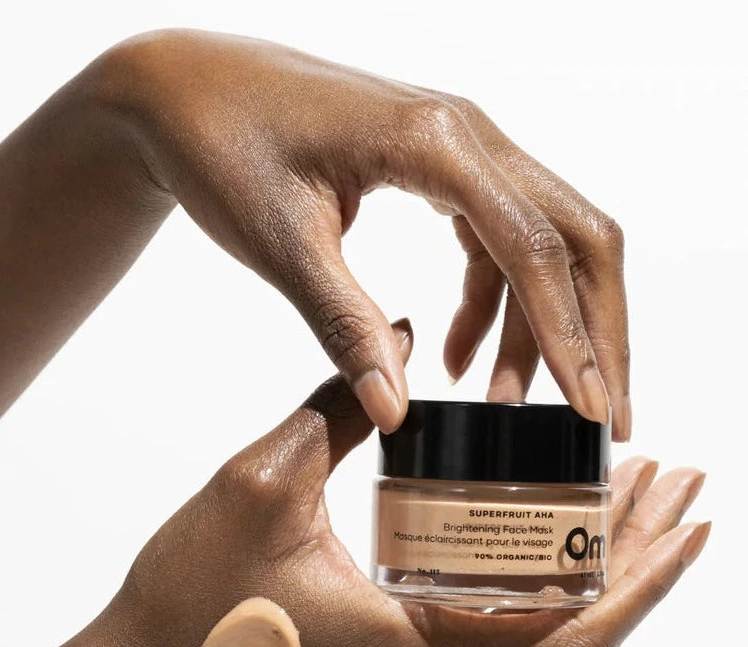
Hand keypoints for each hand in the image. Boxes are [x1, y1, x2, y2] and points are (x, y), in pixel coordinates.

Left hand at [97, 30, 628, 437]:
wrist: (186, 93)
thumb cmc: (224, 148)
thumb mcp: (285, 245)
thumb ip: (345, 326)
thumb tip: (395, 412)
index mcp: (435, 143)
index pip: (536, 248)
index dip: (571, 336)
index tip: (591, 409)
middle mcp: (467, 137)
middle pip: (576, 238)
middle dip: (594, 331)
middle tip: (599, 414)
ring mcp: (457, 150)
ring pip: (541, 243)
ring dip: (539, 325)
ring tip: (507, 400)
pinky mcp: (438, 169)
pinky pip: (493, 240)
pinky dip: (492, 303)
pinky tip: (459, 355)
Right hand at [109, 322, 704, 646]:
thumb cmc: (194, 591)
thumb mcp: (265, 481)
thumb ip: (339, 406)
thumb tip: (399, 341)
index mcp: (415, 641)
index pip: (571, 635)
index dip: (646, 581)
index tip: (692, 519)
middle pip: (575, 630)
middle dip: (639, 558)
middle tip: (677, 482)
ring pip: (539, 626)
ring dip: (592, 563)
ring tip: (627, 495)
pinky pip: (494, 617)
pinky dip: (536, 569)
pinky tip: (536, 523)